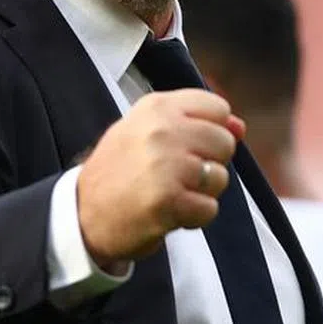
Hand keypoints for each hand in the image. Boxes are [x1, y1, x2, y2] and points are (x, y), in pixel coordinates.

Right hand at [76, 89, 246, 268]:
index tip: (191, 145)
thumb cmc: (119, 169)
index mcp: (157, 107)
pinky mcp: (168, 201)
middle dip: (211, 163)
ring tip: (172, 193)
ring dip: (202, 193)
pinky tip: (170, 212)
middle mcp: (162, 130)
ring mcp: (166, 165)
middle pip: (225, 142)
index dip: (213, 130)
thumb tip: (240, 127)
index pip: (217, 108)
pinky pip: (210, 208)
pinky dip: (195, 217)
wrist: (82, 213)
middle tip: (180, 175)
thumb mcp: (147, 130)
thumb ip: (194, 122)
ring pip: (220, 177)